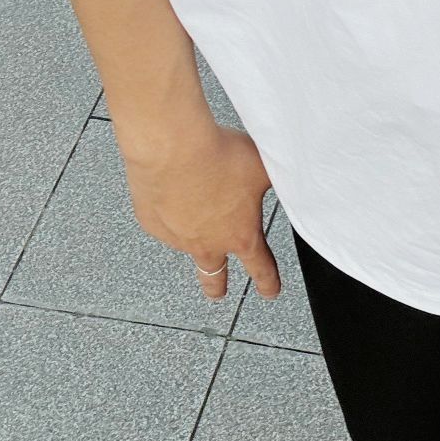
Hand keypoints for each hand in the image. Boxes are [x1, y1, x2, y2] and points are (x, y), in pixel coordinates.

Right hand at [119, 118, 281, 300]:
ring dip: (192, 235)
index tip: (270, 290)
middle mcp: (208, 243)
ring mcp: (177, 237)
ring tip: (196, 208)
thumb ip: (275, 181)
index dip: (268, 283)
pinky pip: (163, 222)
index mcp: (241, 235)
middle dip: (218, 287)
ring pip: (187, 245)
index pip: (261, 269)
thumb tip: (287, 178)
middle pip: (214, 278)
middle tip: (219, 292)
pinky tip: (174, 190)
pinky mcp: (152, 224)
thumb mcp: (263, 168)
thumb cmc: (218, 157)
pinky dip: (169, 211)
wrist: (173, 148)